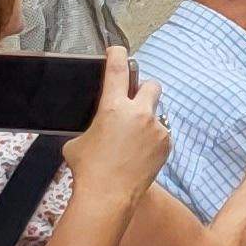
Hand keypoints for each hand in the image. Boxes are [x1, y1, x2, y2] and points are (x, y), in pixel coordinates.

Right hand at [69, 47, 171, 198]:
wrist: (109, 195)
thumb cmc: (88, 168)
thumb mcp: (79, 140)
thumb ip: (92, 125)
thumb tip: (98, 127)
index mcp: (113, 107)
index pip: (117, 71)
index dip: (118, 56)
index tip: (118, 50)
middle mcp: (139, 113)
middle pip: (150, 85)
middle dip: (142, 89)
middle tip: (132, 100)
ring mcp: (156, 129)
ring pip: (156, 112)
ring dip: (146, 118)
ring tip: (132, 137)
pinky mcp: (166, 144)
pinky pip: (161, 132)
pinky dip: (151, 137)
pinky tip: (138, 152)